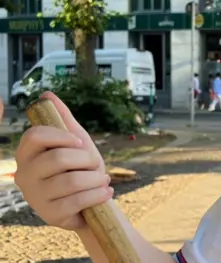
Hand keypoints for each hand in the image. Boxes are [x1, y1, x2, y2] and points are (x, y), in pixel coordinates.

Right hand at [14, 91, 112, 230]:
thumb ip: (63, 119)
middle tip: (96, 165)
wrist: (92, 201)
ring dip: (96, 178)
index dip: (61, 136)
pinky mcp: (50, 216)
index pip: (35, 136)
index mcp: (27, 154)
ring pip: (71, 181)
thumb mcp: (75, 141)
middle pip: (58, 158)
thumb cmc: (80, 168)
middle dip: (87, 160)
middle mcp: (25, 176)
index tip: (80, 142)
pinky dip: (98, 194)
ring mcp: (35, 197)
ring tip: (103, 179)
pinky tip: (105, 191)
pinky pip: (77, 201)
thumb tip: (47, 94)